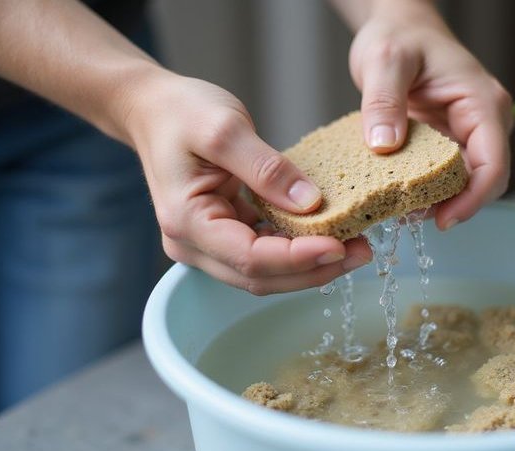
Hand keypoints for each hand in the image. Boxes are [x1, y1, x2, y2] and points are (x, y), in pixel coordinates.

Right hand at [124, 72, 371, 294]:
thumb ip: (266, 169)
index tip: (341, 246)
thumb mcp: (224, 128)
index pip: (251, 258)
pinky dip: (296, 250)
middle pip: (260, 277)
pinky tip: (329, 237)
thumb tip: (311, 203)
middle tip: (362, 252)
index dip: (299, 259)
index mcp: (187, 221)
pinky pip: (264, 254)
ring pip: (265, 273)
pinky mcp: (223, 235)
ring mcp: (207, 244)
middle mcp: (192, 244)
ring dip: (310, 266)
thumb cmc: (180, 112)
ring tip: (355, 247)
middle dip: (314, 270)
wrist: (152, 109)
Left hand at [348, 2, 512, 229]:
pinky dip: (424, 189)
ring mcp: (469, 135)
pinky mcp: (449, 143)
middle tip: (407, 218)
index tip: (442, 220)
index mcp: (483, 103)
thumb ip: (384, 100)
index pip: (493, 164)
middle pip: (482, 181)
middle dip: (451, 205)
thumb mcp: (385, 60)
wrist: (400, 28)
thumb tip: (385, 147)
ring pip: (464, 183)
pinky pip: (444, 175)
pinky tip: (397, 197)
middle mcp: (485, 123)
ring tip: (397, 211)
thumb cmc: (400, 36)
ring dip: (436, 201)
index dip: (473, 199)